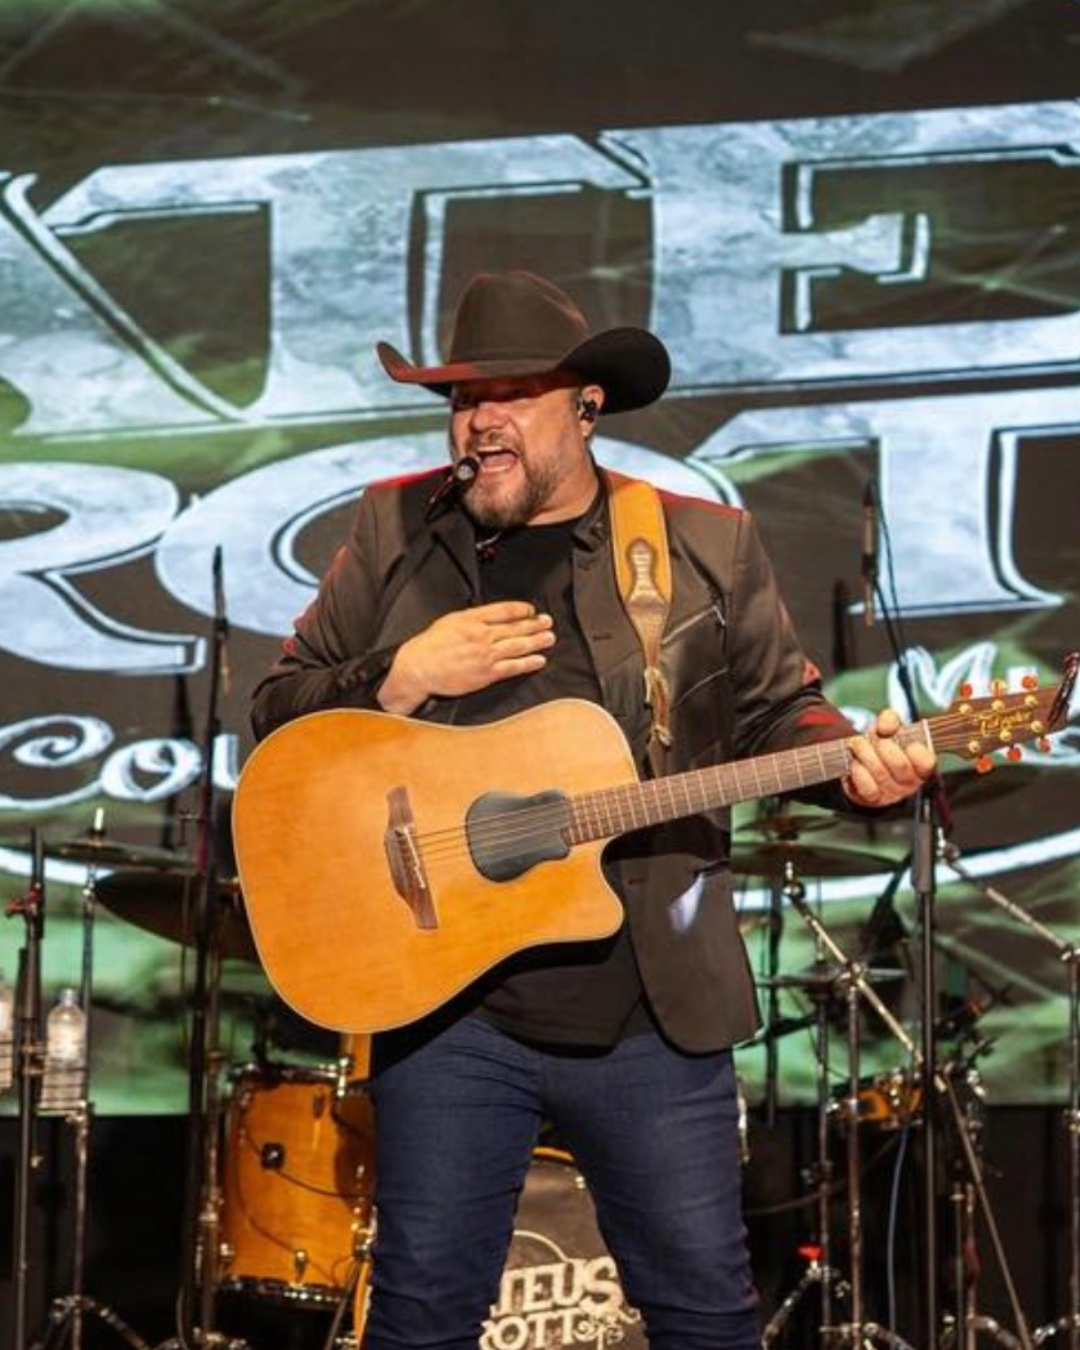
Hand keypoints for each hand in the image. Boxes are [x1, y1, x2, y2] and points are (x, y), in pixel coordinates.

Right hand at [377, 601, 554, 713]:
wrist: (418, 668)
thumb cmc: (428, 646)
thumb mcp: (449, 621)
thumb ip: (472, 618)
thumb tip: (490, 617)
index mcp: (471, 619)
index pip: (504, 610)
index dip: (521, 609)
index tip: (531, 610)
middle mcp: (481, 635)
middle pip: (515, 627)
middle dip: (535, 625)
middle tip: (547, 622)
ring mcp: (485, 655)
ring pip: (518, 646)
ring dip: (536, 641)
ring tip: (549, 638)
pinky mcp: (486, 674)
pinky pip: (513, 667)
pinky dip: (528, 663)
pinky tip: (538, 660)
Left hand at [842, 708, 936, 808]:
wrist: (862, 767)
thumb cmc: (881, 747)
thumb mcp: (888, 730)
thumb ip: (890, 720)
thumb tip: (887, 725)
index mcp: (921, 764)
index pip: (927, 761)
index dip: (915, 750)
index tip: (902, 739)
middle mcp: (910, 781)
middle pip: (900, 765)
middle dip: (883, 747)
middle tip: (875, 739)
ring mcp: (893, 793)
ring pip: (880, 773)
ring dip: (865, 754)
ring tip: (857, 744)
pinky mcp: (875, 800)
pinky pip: (868, 788)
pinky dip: (859, 772)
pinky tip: (855, 763)